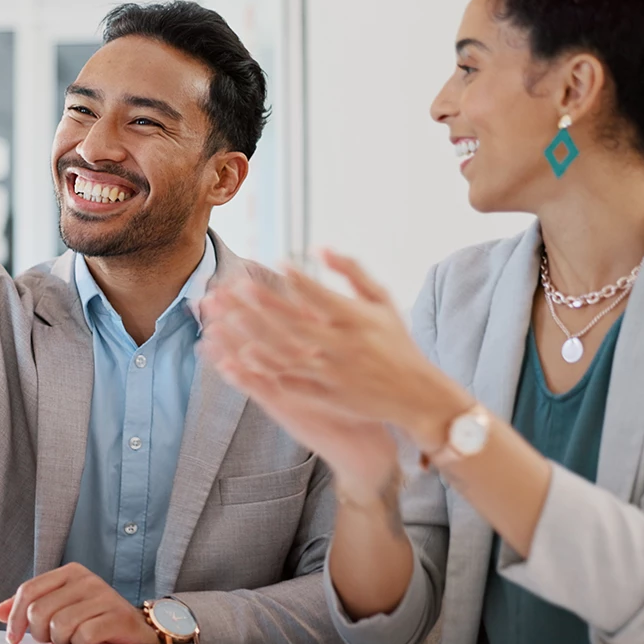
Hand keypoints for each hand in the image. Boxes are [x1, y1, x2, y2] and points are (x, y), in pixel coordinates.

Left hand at [0, 564, 157, 643]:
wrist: (136, 630)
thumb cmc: (96, 618)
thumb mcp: (61, 607)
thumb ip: (32, 606)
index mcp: (70, 572)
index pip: (29, 590)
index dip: (15, 617)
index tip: (14, 637)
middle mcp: (86, 579)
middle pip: (40, 610)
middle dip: (40, 634)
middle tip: (53, 639)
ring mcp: (104, 596)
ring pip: (59, 625)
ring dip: (62, 641)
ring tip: (73, 640)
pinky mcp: (117, 616)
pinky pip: (83, 636)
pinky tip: (89, 642)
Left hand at [199, 251, 469, 490]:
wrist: (415, 394)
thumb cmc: (397, 342)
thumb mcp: (382, 301)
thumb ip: (352, 272)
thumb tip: (320, 247)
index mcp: (357, 321)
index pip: (322, 297)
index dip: (298, 280)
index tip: (277, 264)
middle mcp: (342, 347)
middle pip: (294, 324)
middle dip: (262, 305)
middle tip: (236, 287)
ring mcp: (331, 374)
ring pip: (284, 354)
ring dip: (254, 337)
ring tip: (228, 320)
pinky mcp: (324, 396)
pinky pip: (288, 382)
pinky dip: (264, 370)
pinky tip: (241, 358)